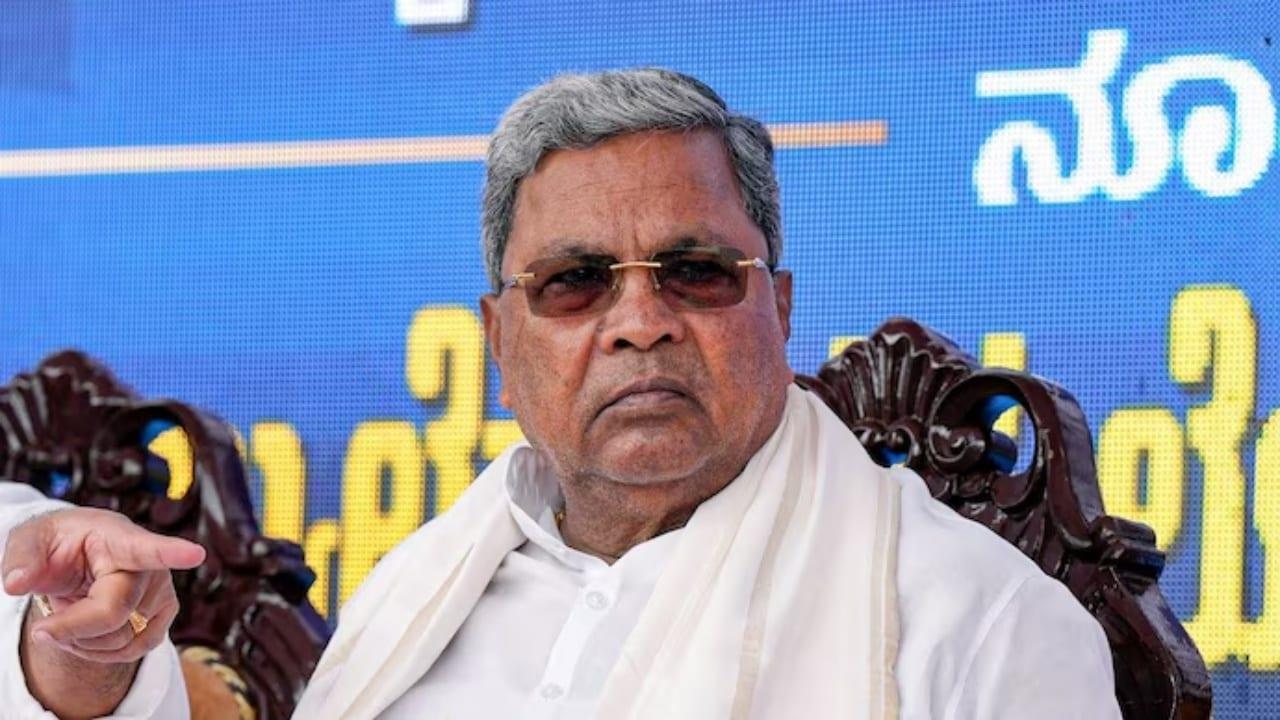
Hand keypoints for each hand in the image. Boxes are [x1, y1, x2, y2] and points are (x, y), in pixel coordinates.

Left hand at [2, 507, 204, 716]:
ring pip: (120, 639)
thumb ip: (20, 558)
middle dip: (69, 628)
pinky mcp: (164, 616)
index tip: (196, 554)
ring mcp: (162, 592)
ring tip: (68, 621)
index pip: (147, 547)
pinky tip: (86, 634)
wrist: (82, 556)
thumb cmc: (58, 543)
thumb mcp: (31, 540)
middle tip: (41, 629)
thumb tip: (15, 583)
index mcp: (118, 538)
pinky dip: (100, 652)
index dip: (173, 552)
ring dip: (82, 642)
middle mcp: (150, 566)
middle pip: (112, 614)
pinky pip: (134, 650)